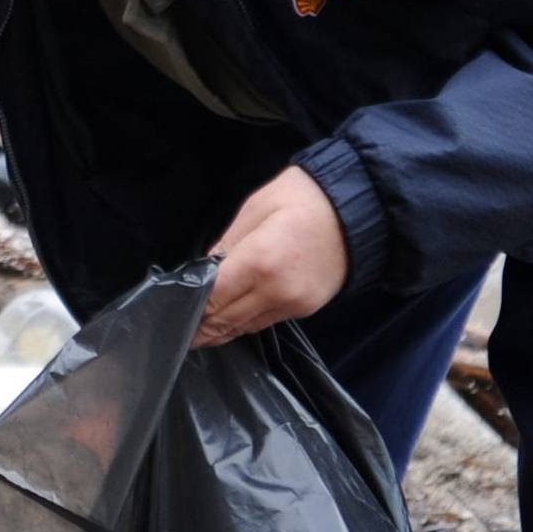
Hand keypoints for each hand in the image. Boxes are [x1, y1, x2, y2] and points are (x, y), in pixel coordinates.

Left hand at [193, 166, 348, 347]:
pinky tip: (228, 321)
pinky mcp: (307, 309)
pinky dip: (245, 323)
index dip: (188, 308)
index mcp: (259, 263)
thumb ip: (226, 245)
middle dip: (200, 327)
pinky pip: (267, 321)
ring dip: (220, 330)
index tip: (170, 315)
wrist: (363, 207)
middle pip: (226, 319)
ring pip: (246, 326)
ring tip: (196, 334)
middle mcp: (276, 292)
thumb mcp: (255, 209)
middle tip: (177, 333)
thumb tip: (202, 271)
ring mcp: (294, 304)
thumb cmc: (303, 197)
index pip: (212, 298)